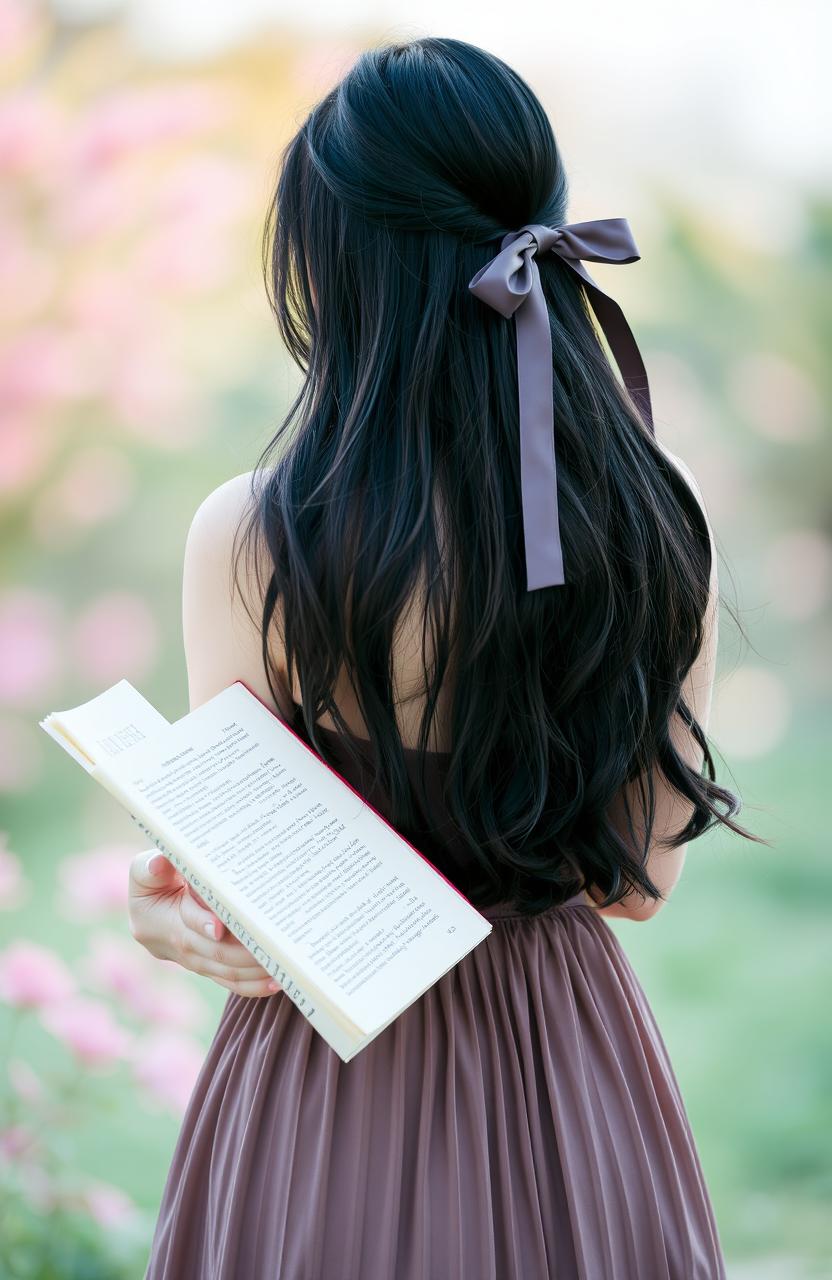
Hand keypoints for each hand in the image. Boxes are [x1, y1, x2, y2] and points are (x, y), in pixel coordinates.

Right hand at [128, 849, 281, 997]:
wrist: (152, 906)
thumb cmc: (154, 879)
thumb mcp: (144, 869)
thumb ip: (149, 866)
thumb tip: (158, 864)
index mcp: (158, 922)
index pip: (186, 924)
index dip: (204, 923)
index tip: (222, 926)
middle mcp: (176, 947)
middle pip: (214, 953)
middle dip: (244, 952)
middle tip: (272, 945)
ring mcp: (193, 962)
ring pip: (226, 972)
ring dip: (254, 971)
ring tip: (281, 964)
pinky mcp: (207, 969)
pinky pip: (230, 981)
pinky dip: (253, 985)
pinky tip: (277, 981)